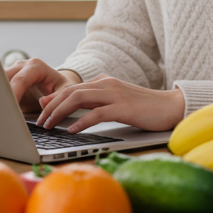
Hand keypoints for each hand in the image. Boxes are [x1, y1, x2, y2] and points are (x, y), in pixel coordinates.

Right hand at [5, 58, 80, 113]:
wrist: (57, 83)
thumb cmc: (61, 87)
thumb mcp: (65, 92)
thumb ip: (56, 98)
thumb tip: (43, 103)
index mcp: (35, 67)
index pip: (20, 79)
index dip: (14, 94)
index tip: (10, 109)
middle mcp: (21, 66)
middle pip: (4, 78)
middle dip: (1, 95)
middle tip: (1, 113)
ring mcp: (12, 72)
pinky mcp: (7, 81)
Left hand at [36, 75, 185, 133]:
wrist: (171, 106)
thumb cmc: (145, 108)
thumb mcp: (117, 102)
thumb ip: (97, 103)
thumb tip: (73, 113)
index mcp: (104, 82)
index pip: (72, 88)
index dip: (53, 99)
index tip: (41, 110)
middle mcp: (106, 84)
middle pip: (70, 92)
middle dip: (51, 107)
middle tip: (40, 122)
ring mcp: (114, 95)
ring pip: (78, 99)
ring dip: (60, 113)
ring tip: (50, 125)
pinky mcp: (123, 108)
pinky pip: (96, 113)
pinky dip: (81, 122)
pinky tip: (72, 130)